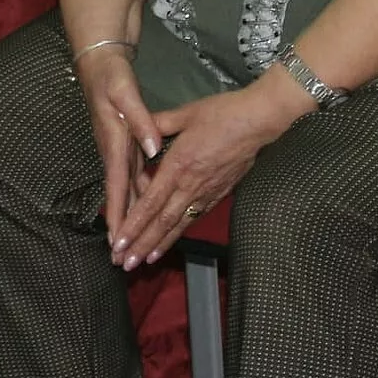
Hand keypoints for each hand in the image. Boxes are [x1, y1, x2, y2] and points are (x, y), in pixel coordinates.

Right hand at [76, 46, 162, 253]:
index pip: (117, 187)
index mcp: (115, 144)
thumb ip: (141, 122)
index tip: (117, 241)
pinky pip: (131, 177)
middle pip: (120, 196)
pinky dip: (138, 196)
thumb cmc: (111, 79)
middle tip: (122, 258)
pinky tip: (146, 208)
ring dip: (129, 216)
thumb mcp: (125, 95)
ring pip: (127, 190)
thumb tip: (154, 148)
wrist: (99, 64)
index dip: (118, 215)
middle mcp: (114, 152)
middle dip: (121, 227)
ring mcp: (117, 150)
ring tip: (134, 244)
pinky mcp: (123, 146)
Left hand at [114, 81, 302, 267]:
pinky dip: (178, 233)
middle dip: (141, 244)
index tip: (119, 242)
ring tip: (142, 262)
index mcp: (178, 165)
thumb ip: (157, 123)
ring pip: (178, 224)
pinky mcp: (218, 194)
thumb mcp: (184, 113)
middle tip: (123, 263)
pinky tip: (168, 243)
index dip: (134, 225)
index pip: (151, 202)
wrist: (258, 122)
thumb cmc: (221, 114)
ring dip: (158, 244)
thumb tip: (134, 125)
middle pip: (162, 222)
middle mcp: (190, 185)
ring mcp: (206, 192)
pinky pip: (194, 217)